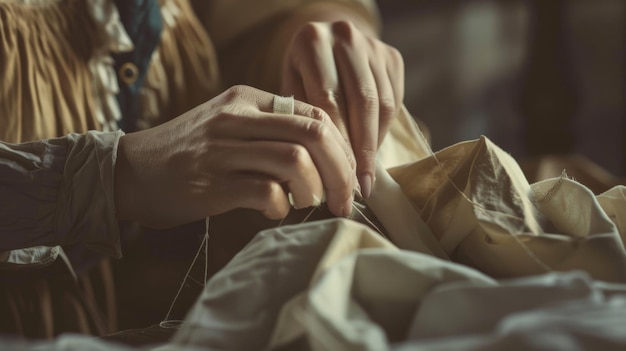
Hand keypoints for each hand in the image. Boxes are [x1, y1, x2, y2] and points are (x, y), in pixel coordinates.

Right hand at [114, 85, 355, 228]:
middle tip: (344, 198)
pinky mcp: (212, 183)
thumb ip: (270, 131)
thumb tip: (323, 159)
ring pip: (296, 159)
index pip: (315, 113)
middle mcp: (238, 117)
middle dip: (341, 170)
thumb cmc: (188, 152)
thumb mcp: (228, 124)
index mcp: (247, 98)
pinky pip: (265, 191)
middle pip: (314, 133)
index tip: (348, 173)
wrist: (130, 171)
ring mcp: (223, 149)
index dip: (342, 146)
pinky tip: (275, 211)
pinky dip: (281, 205)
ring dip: (315, 188)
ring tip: (309, 202)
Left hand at [280, 20, 403, 197]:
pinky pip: (395, 99)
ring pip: (383, 103)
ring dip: (376, 143)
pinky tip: (373, 151)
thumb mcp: (289, 90)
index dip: (337, 143)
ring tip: (367, 175)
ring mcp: (372, 44)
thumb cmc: (299, 76)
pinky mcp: (392, 56)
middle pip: (362, 102)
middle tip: (359, 185)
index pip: (329, 101)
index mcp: (312, 42)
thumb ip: (300, 119)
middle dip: (362, 150)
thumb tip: (312, 170)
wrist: (324, 42)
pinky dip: (385, 129)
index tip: (338, 177)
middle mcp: (345, 36)